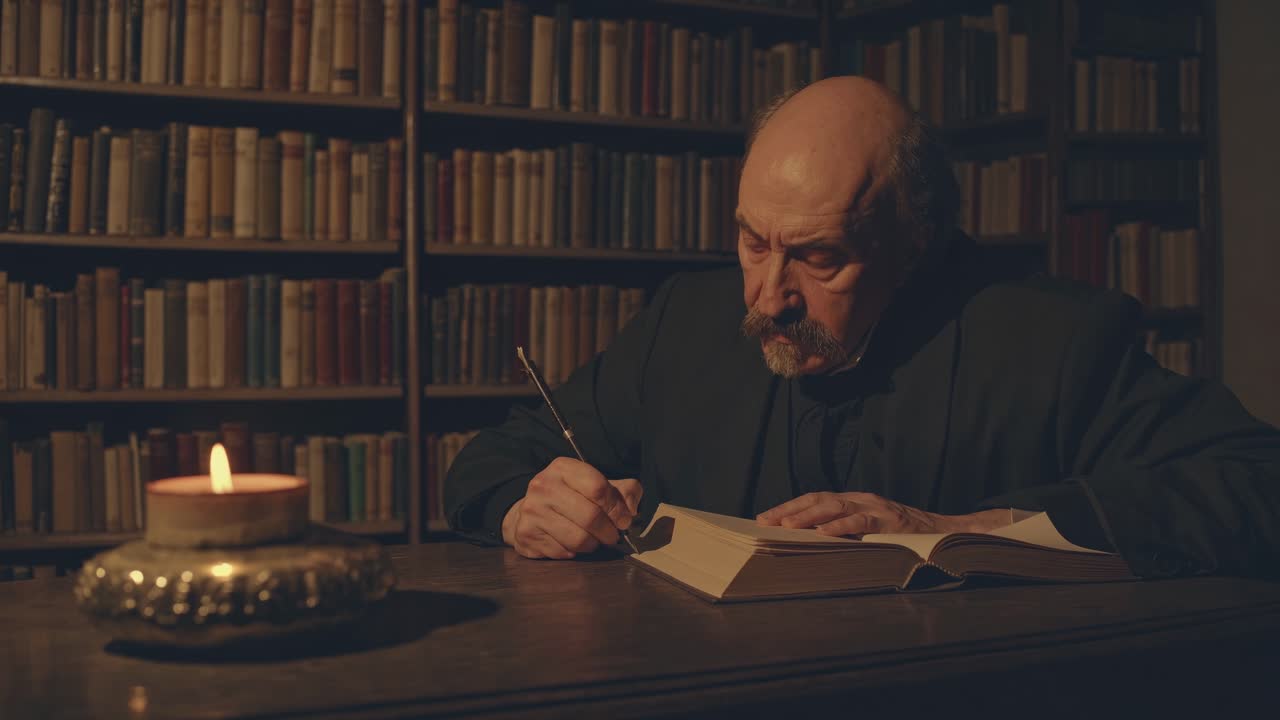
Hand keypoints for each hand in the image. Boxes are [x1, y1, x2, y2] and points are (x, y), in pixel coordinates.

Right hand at [502, 457, 642, 558]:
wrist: (529, 511)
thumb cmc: (571, 497)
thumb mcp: (597, 485)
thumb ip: (624, 491)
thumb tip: (631, 509)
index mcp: (563, 468)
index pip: (598, 488)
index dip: (617, 508)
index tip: (624, 519)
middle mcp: (543, 486)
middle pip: (590, 516)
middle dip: (609, 532)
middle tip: (612, 536)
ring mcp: (532, 511)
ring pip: (578, 539)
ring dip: (593, 544)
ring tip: (593, 540)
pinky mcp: (526, 534)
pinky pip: (563, 552)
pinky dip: (574, 552)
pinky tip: (572, 543)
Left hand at [756, 491, 1008, 535]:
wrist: (942, 533)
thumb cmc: (901, 535)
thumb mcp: (867, 531)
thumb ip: (844, 531)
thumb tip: (808, 542)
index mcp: (853, 500)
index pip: (814, 499)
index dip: (789, 507)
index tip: (764, 518)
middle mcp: (861, 499)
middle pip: (817, 499)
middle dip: (790, 510)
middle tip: (766, 521)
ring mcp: (875, 508)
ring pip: (835, 507)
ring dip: (808, 516)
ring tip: (787, 525)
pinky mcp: (889, 521)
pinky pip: (860, 522)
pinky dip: (840, 527)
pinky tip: (823, 534)